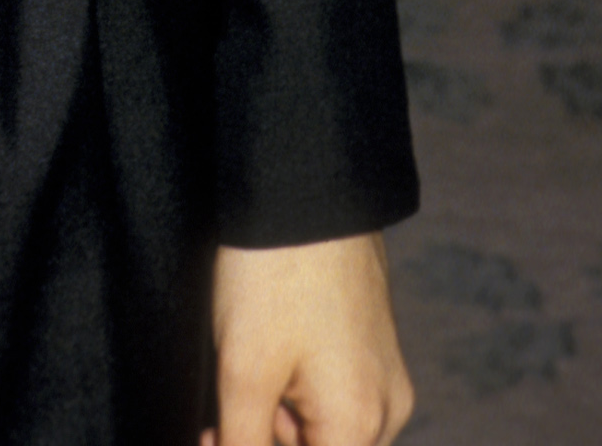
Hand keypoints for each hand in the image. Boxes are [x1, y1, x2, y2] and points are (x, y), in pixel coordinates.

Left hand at [203, 235, 413, 445]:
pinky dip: (296, 394)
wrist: (305, 182)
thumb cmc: (273, 272)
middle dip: (266, 438)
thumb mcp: (243, 370)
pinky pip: (336, 398)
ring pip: (326, 431)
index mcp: (361, 424)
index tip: (213, 435)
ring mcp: (385, 376)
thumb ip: (244, 442)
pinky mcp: (374, 347)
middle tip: (218, 411)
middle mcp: (388, 409)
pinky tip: (268, 355)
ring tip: (247, 368)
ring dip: (278, 420)